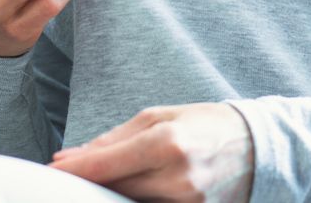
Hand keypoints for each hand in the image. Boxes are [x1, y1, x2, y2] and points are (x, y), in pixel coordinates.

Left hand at [48, 102, 253, 202]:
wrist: (259, 146)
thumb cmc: (206, 124)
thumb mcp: (162, 116)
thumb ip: (116, 137)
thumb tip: (71, 157)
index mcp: (167, 142)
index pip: (106, 164)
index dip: (75, 170)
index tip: (51, 170)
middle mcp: (177, 176)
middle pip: (114, 189)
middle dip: (90, 183)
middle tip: (71, 175)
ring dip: (113, 194)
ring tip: (109, 179)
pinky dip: (137, 201)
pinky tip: (132, 192)